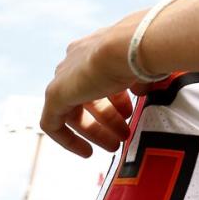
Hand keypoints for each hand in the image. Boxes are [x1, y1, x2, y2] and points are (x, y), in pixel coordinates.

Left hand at [40, 12, 146, 156]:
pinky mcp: (55, 94)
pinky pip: (53, 122)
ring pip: (74, 110)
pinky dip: (67, 138)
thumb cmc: (145, 52)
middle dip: (108, 119)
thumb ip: (140, 81)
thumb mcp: (145, 69)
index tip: (130, 114)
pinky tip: (86, 152)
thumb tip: (143, 92)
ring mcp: (64, 76)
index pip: (103, 78)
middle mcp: (77, 59)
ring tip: (114, 145)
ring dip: (95, 130)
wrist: (130, 47)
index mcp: (97, 48)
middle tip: (124, 134)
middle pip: (88, 97)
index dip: (117, 100)